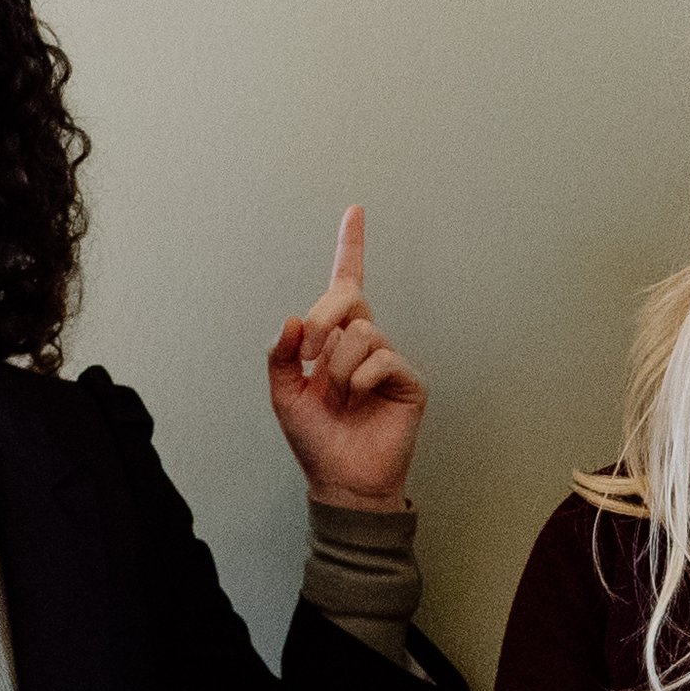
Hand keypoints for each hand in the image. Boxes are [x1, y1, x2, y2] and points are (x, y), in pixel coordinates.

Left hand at [266, 205, 426, 510]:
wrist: (342, 480)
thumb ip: (282, 354)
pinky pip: (381, 358)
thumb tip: (294, 319)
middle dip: (322, 320)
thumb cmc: (316, 439)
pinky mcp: (407, 379)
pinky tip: (357, 401)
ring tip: (337, 399)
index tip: (355, 210)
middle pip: (347, 297)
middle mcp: (363, 342)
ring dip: (337, 368)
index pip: (345, 284)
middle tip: (310, 359)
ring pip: (361, 332)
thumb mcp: (283, 395)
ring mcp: (387, 359)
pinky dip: (359, 380)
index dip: (351, 246)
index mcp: (334, 339)